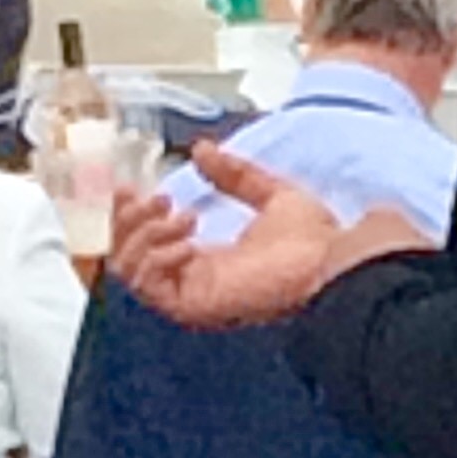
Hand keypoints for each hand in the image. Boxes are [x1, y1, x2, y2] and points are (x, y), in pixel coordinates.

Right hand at [109, 145, 429, 329]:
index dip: (126, 214)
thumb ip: (233, 174)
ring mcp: (188, 297)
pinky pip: (147, 286)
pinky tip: (184, 239)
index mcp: (204, 259)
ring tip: (178, 214)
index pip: (142, 242)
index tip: (127, 187)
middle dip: (125, 221)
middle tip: (146, 198)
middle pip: (124, 257)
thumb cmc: (314, 238)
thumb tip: (202, 150)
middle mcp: (190, 280)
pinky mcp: (192, 308)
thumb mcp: (268, 193)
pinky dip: (157, 256)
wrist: (332, 260)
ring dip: (143, 234)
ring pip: (129, 269)